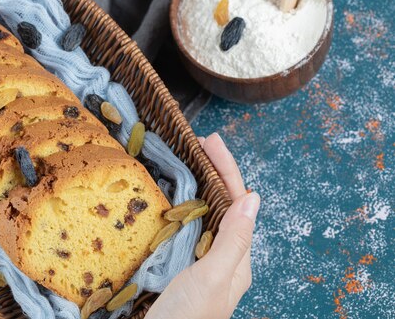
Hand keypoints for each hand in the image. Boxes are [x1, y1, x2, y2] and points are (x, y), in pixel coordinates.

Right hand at [146, 133, 259, 318]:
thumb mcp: (212, 277)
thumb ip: (233, 240)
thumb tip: (252, 198)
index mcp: (236, 258)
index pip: (236, 202)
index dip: (225, 168)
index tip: (210, 141)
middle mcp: (220, 257)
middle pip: (222, 203)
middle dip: (213, 170)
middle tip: (197, 142)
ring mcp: (198, 262)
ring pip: (203, 214)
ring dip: (196, 184)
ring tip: (185, 160)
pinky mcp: (176, 267)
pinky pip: (182, 229)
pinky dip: (177, 206)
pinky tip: (166, 198)